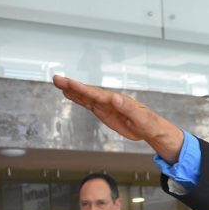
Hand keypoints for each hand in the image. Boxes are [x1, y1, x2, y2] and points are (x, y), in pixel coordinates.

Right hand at [52, 76, 183, 161]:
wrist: (152, 129)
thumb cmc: (150, 124)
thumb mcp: (142, 118)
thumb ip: (129, 108)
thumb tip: (116, 98)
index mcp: (118, 101)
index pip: (96, 94)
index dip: (82, 88)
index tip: (70, 83)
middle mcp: (110, 100)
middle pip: (88, 92)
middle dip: (72, 86)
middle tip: (56, 79)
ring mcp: (106, 106)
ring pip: (86, 96)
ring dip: (72, 90)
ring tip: (58, 83)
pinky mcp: (104, 112)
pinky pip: (88, 104)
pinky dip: (78, 98)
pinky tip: (69, 94)